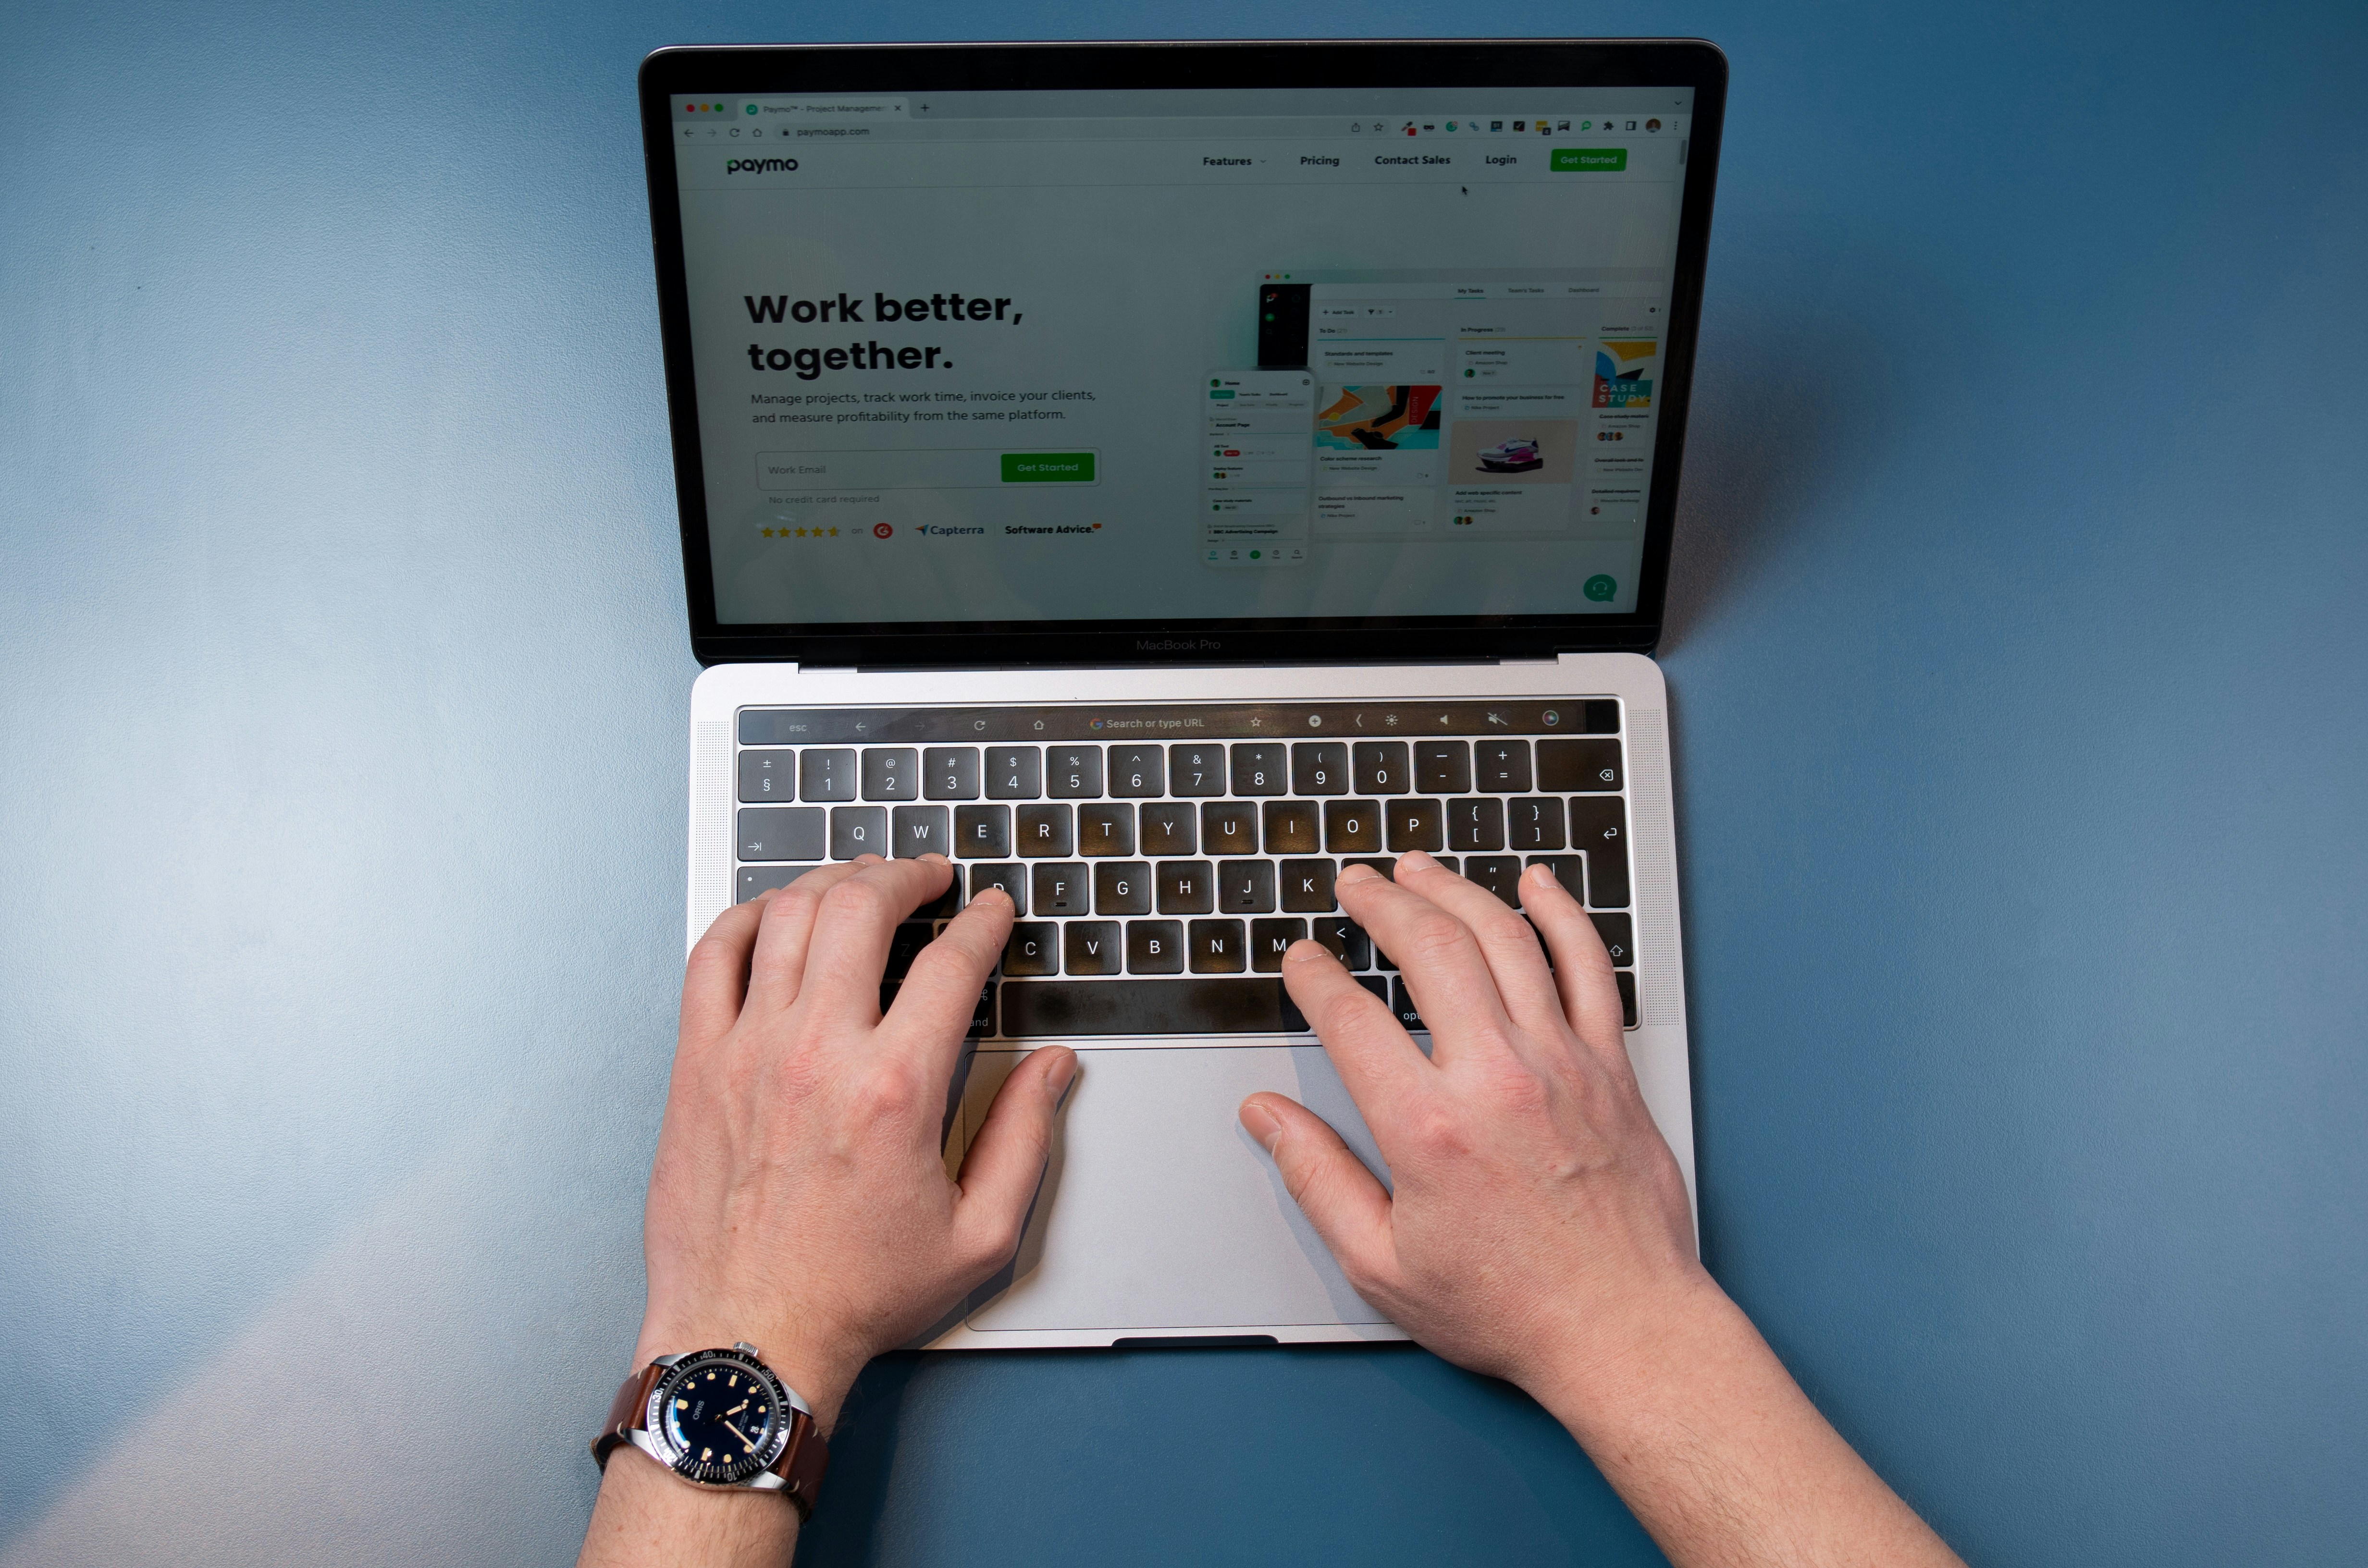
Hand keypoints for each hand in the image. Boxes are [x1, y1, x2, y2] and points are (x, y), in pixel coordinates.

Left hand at [633, 855, 1074, 1429]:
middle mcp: (816, 1054)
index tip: (989, 910)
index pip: (951, 963)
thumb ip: (1027, 1139)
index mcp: (894, 1090)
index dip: (981, 921)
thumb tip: (1053, 1068)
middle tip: (926, 874)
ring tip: (859, 883)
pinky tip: (772, 915)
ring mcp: (746, 1052)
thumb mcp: (979, 1235)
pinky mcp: (696, 1066)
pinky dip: (744, 919)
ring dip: (830, 882)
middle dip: (905, 874)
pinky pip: (711, 957)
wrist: (751, 1335)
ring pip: (785, 917)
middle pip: (861, 908)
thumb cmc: (856, 1294)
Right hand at [1241, 851, 1703, 1395]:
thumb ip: (1317, 1178)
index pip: (1352, 1019)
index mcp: (1429, 1129)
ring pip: (1506, 939)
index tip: (1302, 961)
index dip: (1315, 978)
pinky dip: (1563, 915)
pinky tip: (1538, 885)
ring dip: (1456, 891)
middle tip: (1356, 883)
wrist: (1623, 1330)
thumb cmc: (1509, 1307)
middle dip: (1382, 903)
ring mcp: (1562, 1064)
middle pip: (1431, 950)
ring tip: (1420, 869)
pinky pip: (1590, 967)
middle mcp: (1497, 1079)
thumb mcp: (1382, 1264)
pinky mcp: (1611, 1069)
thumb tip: (1266, 1118)